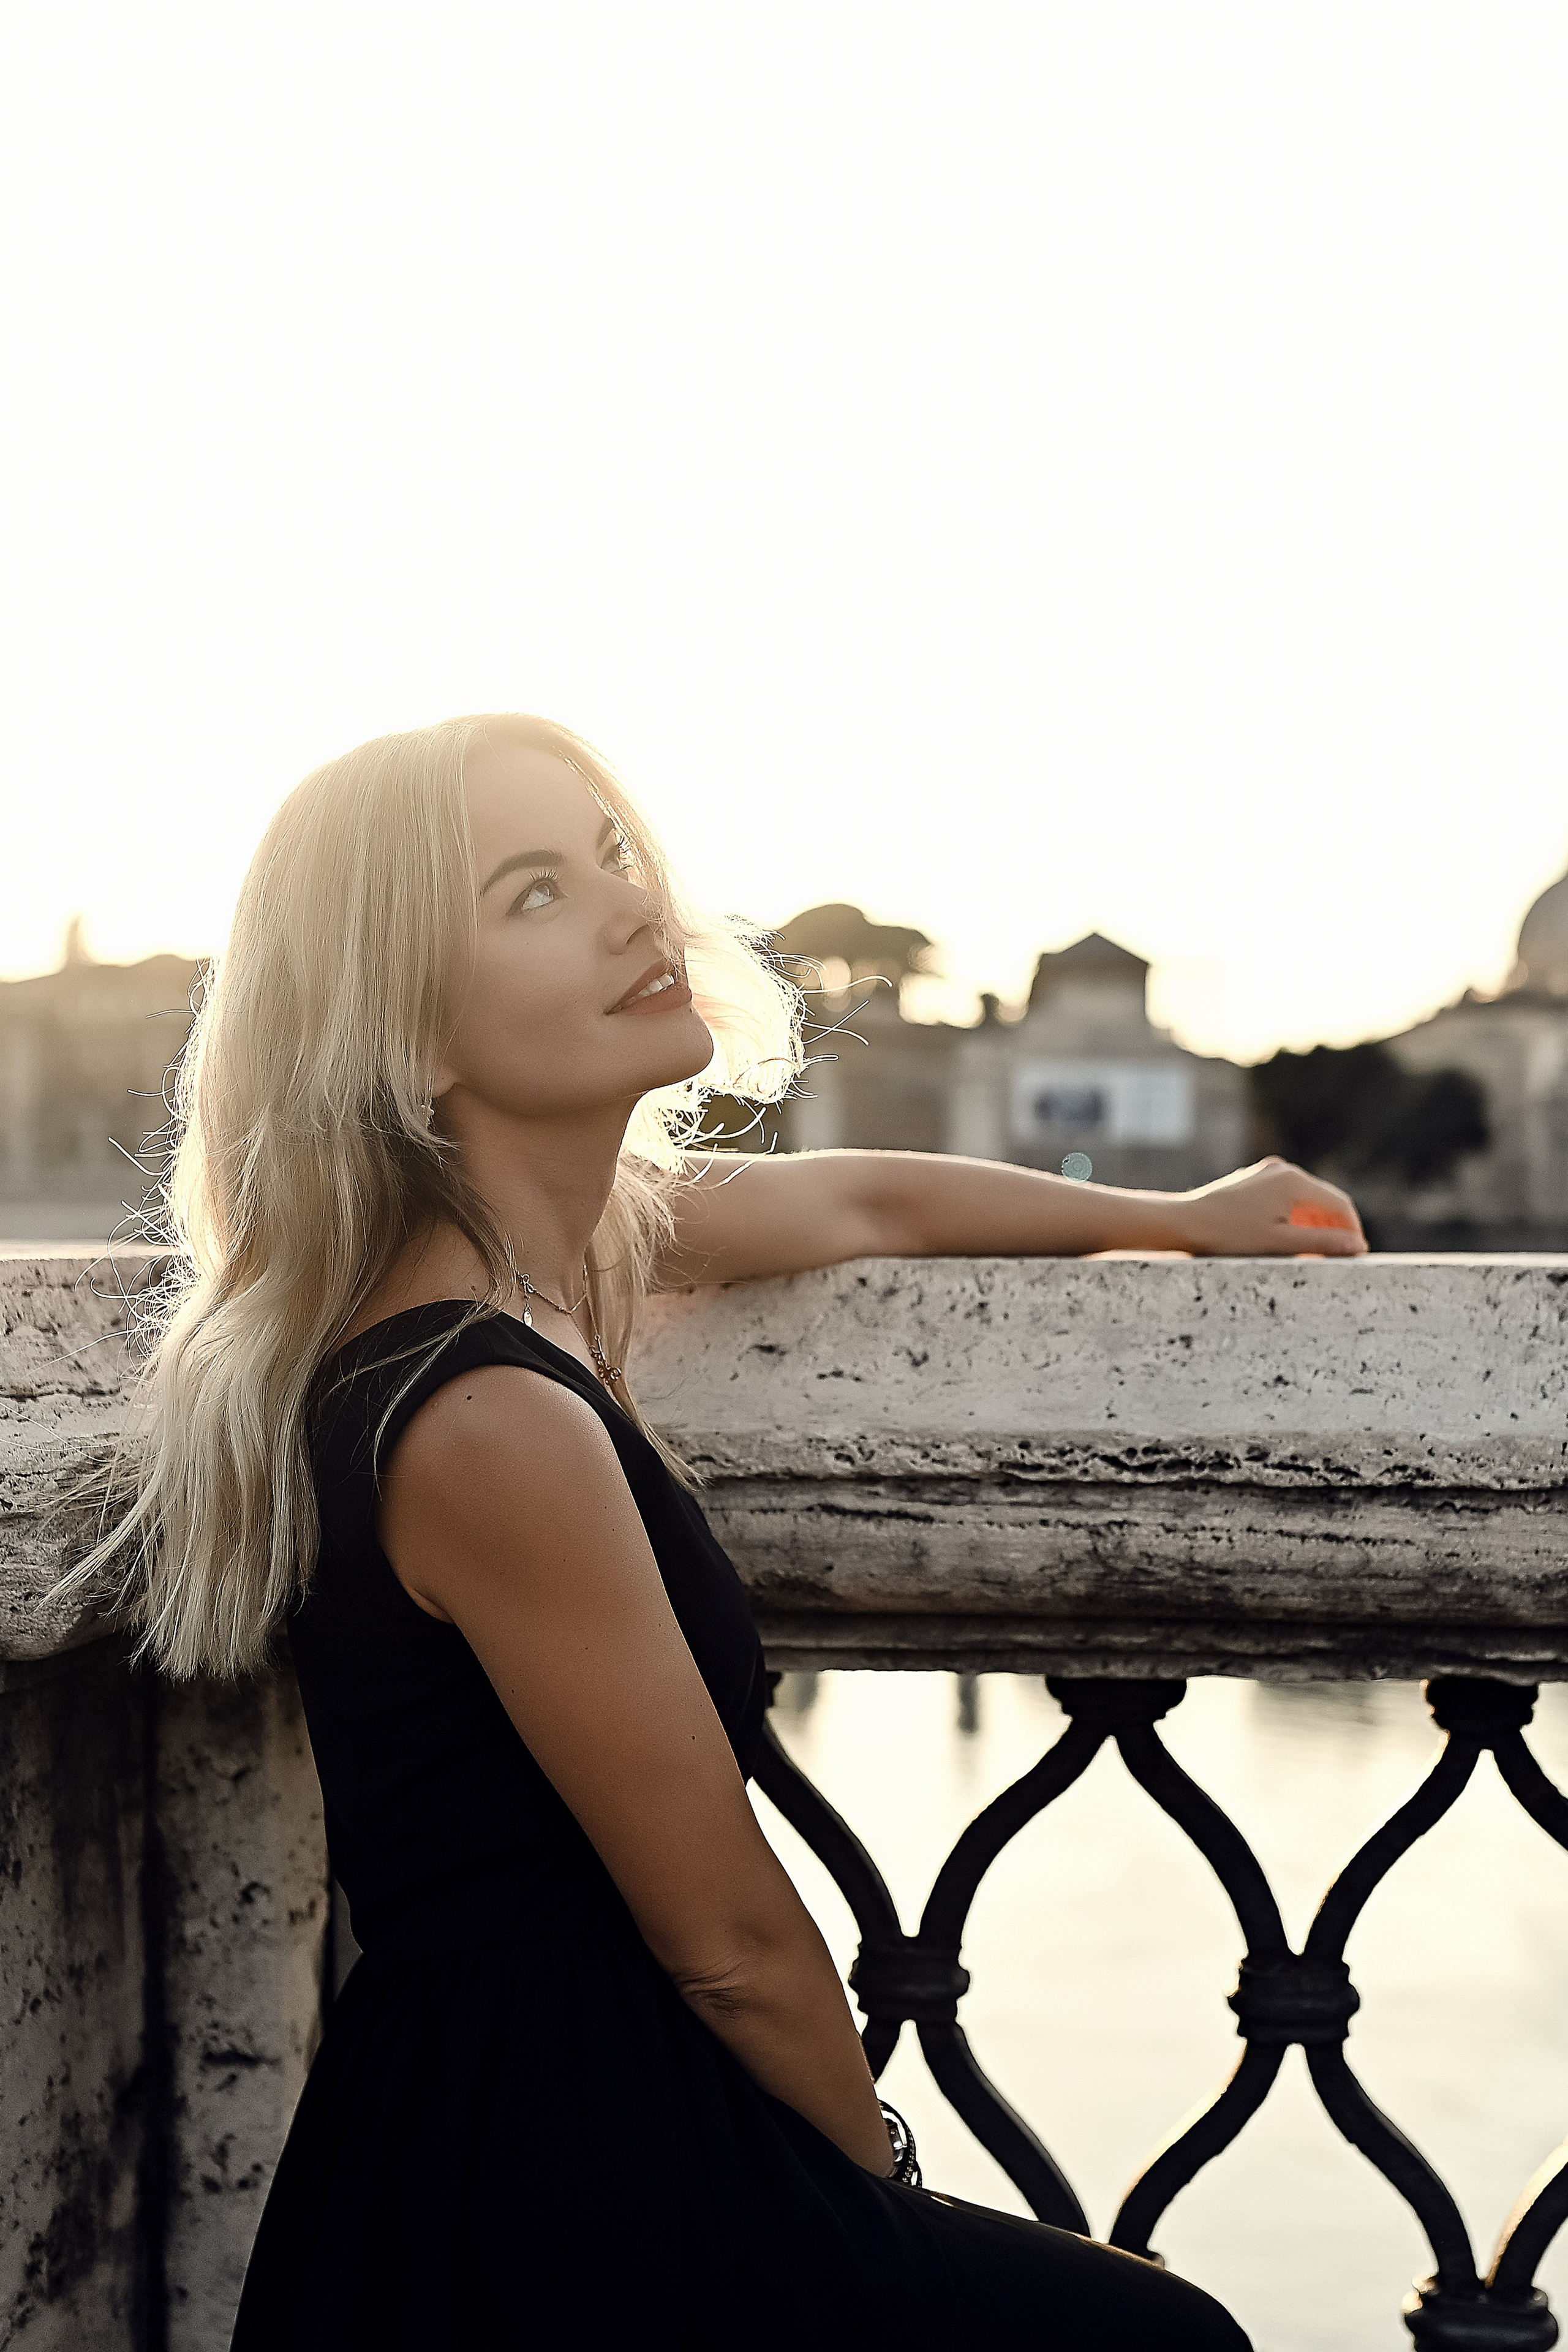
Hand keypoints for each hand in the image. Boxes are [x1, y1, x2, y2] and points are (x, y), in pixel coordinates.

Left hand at [1177, 1157, 1366, 1257]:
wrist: (1184, 1223)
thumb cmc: (1230, 1236)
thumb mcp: (1281, 1244)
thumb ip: (1323, 1243)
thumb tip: (1358, 1245)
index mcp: (1294, 1182)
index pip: (1340, 1204)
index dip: (1352, 1231)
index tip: (1356, 1256)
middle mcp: (1283, 1171)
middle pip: (1324, 1201)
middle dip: (1334, 1229)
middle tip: (1338, 1259)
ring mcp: (1267, 1174)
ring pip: (1305, 1201)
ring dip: (1315, 1225)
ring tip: (1315, 1256)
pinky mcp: (1254, 1182)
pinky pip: (1285, 1200)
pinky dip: (1295, 1219)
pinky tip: (1290, 1242)